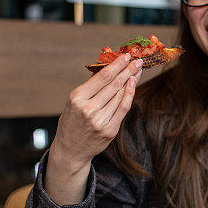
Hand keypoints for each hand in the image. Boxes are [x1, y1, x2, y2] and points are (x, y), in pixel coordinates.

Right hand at [45, 54, 141, 204]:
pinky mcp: (109, 131)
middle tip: (138, 60)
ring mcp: (100, 121)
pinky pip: (123, 108)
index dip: (117, 65)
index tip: (126, 56)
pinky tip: (133, 85)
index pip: (102, 77)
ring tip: (137, 71)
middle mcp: (88, 109)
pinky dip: (130, 95)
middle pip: (114, 84)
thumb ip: (90, 88)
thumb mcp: (73, 102)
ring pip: (120, 95)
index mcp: (77, 98)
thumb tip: (110, 69)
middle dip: (128, 70)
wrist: (70, 151)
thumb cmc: (71, 123)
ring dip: (131, 80)